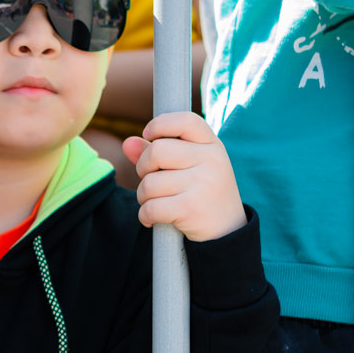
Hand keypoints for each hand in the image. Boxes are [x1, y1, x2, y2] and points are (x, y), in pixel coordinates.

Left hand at [123, 111, 246, 241]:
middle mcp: (211, 160)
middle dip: (143, 168)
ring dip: (143, 196)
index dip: (160, 124)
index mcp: (212, 145)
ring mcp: (203, 183)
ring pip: (150, 183)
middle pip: (156, 151)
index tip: (149, 135)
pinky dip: (145, 215)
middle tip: (151, 180)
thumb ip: (157, 153)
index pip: (185, 120)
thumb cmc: (201, 193)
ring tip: (156, 202)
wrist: (226, 231)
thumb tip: (127, 142)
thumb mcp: (188, 167)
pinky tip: (152, 218)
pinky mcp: (192, 207)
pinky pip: (150, 207)